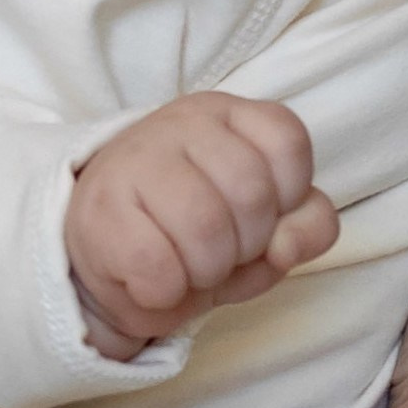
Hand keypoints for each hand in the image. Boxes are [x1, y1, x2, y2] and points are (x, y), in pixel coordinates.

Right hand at [66, 93, 338, 357]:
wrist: (106, 253)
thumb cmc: (196, 234)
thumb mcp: (265, 230)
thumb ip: (306, 227)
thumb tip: (285, 247)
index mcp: (228, 115)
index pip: (289, 142)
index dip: (288, 199)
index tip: (258, 217)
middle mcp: (182, 122)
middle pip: (252, 195)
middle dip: (245, 247)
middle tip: (216, 250)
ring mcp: (136, 159)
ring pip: (205, 229)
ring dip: (205, 272)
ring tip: (185, 267)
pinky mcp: (101, 208)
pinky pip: (157, 267)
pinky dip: (165, 292)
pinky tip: (153, 281)